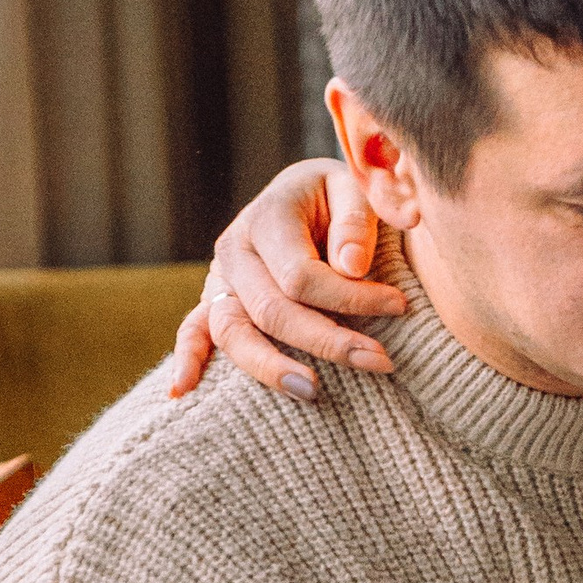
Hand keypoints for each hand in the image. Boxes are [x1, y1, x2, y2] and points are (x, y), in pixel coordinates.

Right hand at [167, 157, 405, 401]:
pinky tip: (182, 392)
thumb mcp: (354, 190)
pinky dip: (186, 360)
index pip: (302, 275)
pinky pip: (193, 332)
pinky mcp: (217, 302)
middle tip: (381, 362)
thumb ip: (356, 222)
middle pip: (272, 310)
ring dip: (271, 367)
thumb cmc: (338, 198)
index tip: (400, 306)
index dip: (352, 298)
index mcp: (268, 218)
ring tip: (312, 391)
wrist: (309, 195)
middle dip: (328, 341)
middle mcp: (236, 250)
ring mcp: (221, 280)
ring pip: (233, 332)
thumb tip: (351, 267)